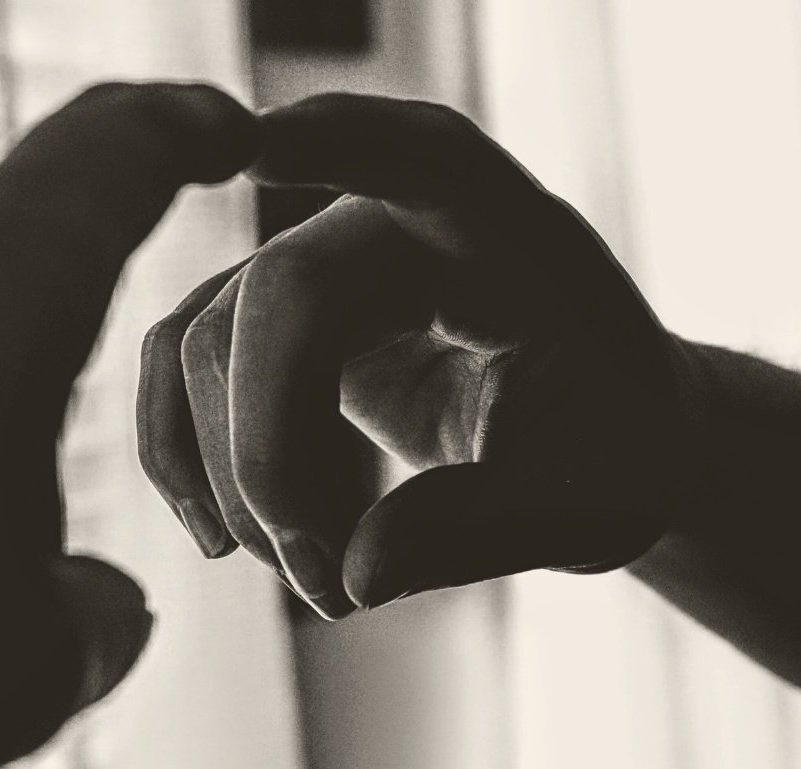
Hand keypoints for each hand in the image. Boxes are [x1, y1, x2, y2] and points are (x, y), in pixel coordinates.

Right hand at [137, 93, 701, 616]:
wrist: (596, 439)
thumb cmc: (615, 450)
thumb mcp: (593, 507)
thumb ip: (486, 530)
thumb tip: (358, 573)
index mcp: (505, 232)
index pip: (420, 159)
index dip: (337, 145)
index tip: (260, 146)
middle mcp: (395, 221)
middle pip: (273, 298)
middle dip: (270, 460)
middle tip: (331, 590)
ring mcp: (322, 261)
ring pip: (207, 339)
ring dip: (233, 478)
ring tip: (316, 579)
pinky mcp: (275, 315)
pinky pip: (186, 363)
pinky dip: (189, 456)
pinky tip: (230, 541)